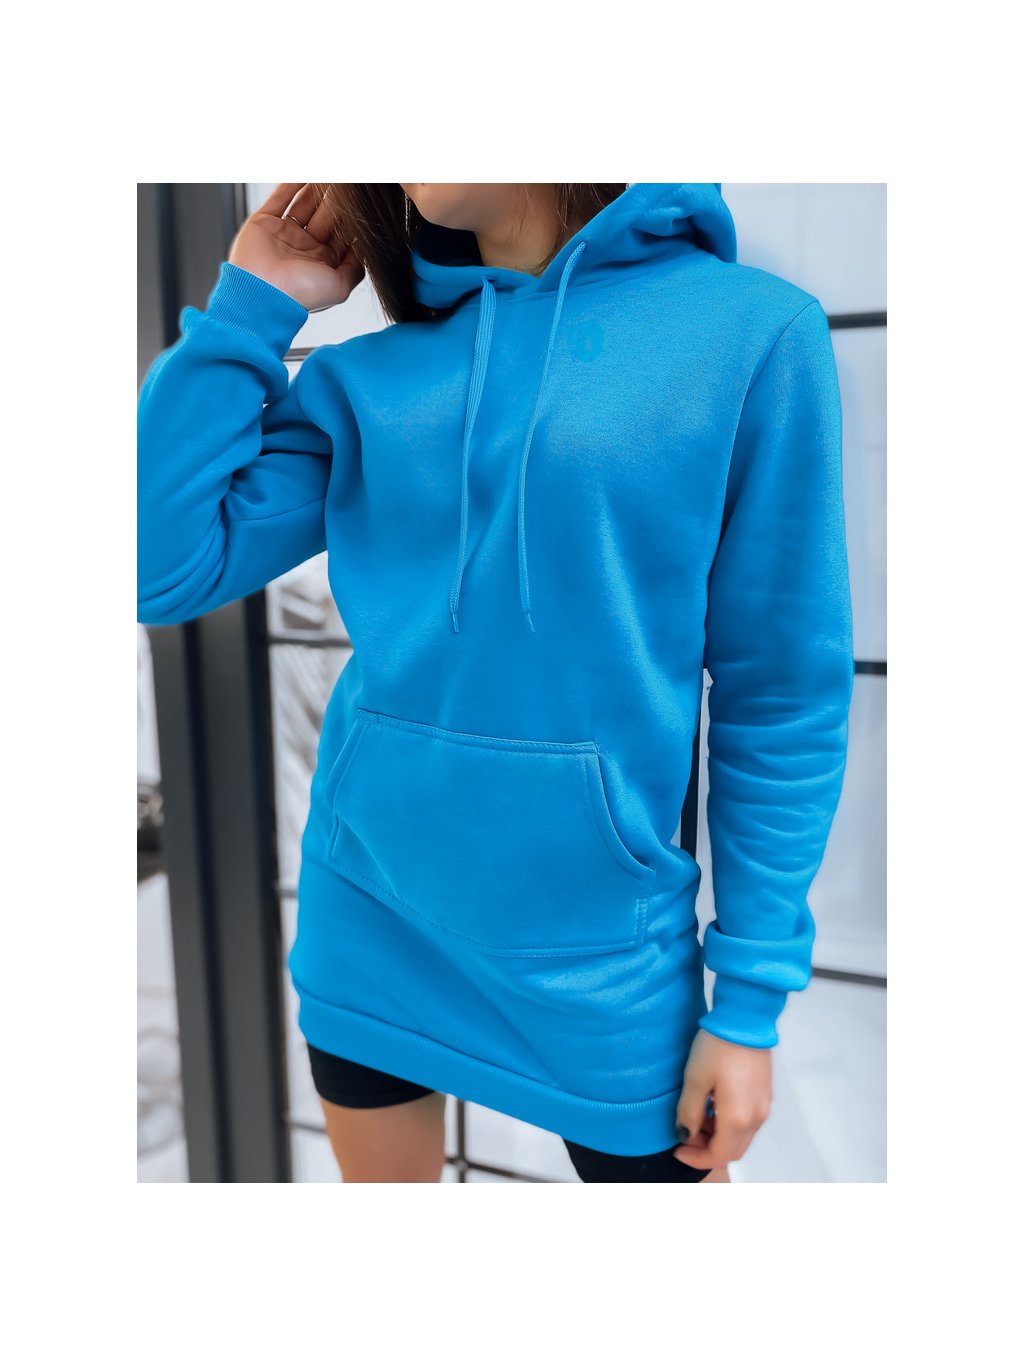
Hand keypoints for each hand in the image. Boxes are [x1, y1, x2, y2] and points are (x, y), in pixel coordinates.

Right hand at [227, 183, 364, 312]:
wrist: (262, 294)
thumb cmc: (300, 294)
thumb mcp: (340, 287)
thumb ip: (356, 268)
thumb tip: (367, 250)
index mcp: (322, 263)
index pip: (341, 233)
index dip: (351, 217)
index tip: (361, 200)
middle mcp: (304, 248)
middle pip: (324, 215)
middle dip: (335, 199)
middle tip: (347, 182)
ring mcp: (284, 234)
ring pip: (304, 204)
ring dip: (316, 188)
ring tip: (329, 173)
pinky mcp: (264, 222)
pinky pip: (280, 197)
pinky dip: (292, 183)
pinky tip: (306, 173)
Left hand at [674, 1028, 772, 1171]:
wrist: (745, 1019)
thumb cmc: (718, 1047)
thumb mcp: (694, 1080)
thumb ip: (689, 1112)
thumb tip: (685, 1134)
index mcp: (738, 1119)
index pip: (719, 1156)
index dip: (696, 1158)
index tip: (677, 1149)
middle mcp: (757, 1118)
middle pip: (733, 1150)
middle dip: (707, 1149)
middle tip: (685, 1134)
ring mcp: (764, 1106)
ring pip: (742, 1137)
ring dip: (719, 1137)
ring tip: (696, 1118)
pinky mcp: (765, 1093)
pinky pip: (748, 1122)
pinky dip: (730, 1124)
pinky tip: (713, 1106)